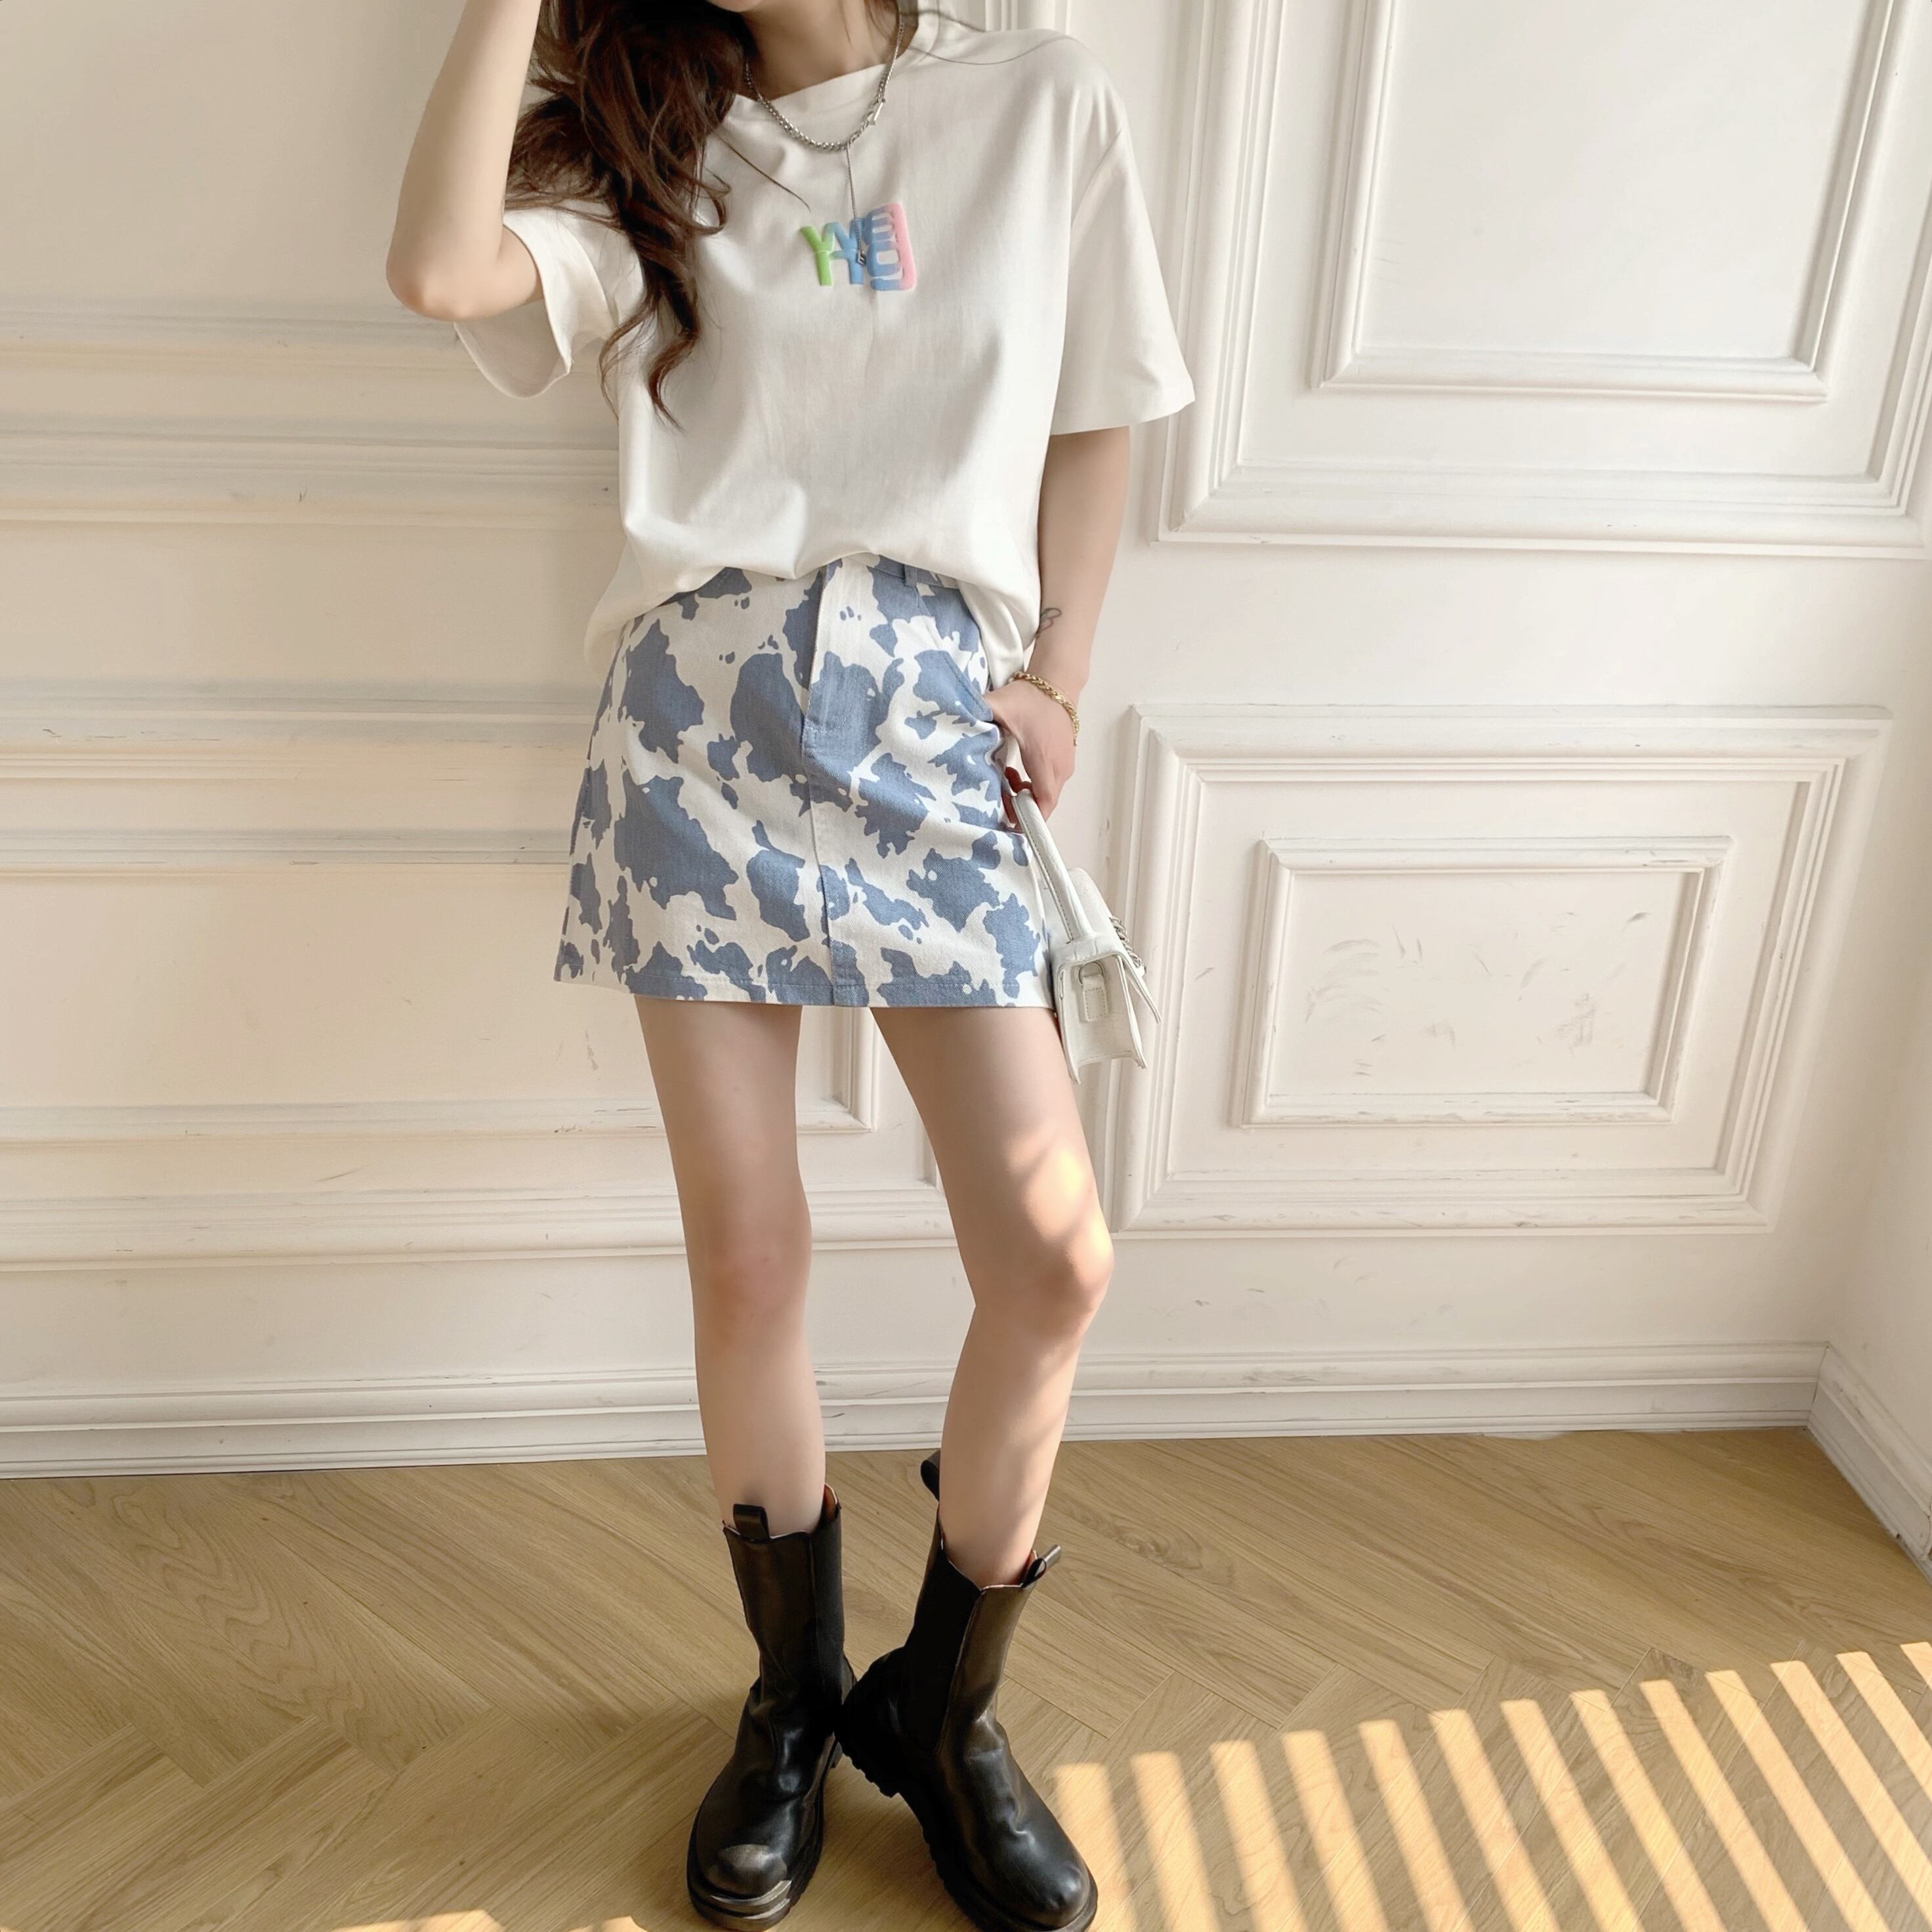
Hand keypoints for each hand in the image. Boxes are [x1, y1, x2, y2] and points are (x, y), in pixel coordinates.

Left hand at [987, 675, 1075, 816]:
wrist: (1057, 682)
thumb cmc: (1031, 697)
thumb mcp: (999, 706)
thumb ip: (976, 717)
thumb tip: (953, 722)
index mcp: (1044, 760)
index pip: (1044, 803)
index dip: (1028, 817)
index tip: (1009, 817)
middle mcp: (1059, 767)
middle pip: (1044, 803)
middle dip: (1021, 806)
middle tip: (1000, 795)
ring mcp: (1065, 764)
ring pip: (1047, 794)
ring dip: (1026, 793)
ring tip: (1007, 778)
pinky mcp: (1065, 760)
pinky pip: (1050, 783)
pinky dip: (1034, 783)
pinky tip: (1018, 768)